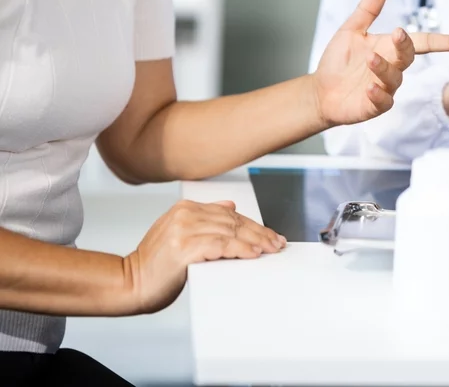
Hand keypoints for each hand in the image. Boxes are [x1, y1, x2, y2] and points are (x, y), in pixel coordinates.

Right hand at [122, 200, 284, 314]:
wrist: (129, 284)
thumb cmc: (156, 266)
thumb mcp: (179, 233)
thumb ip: (203, 219)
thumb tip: (230, 206)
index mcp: (185, 209)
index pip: (230, 214)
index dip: (254, 225)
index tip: (271, 235)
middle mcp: (185, 215)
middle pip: (233, 221)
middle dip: (260, 233)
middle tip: (277, 243)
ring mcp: (183, 229)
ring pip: (230, 231)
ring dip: (255, 241)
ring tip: (270, 249)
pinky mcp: (184, 246)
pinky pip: (221, 245)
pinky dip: (239, 249)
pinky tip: (252, 254)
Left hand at [312, 0, 448, 126]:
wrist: (320, 91)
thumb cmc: (338, 62)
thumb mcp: (351, 32)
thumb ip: (367, 11)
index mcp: (391, 48)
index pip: (424, 43)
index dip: (447, 43)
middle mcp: (393, 67)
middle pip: (408, 56)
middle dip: (405, 45)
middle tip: (397, 34)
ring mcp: (386, 88)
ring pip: (394, 78)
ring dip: (383, 68)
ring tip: (369, 59)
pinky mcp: (374, 106)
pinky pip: (383, 101)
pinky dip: (378, 94)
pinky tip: (370, 88)